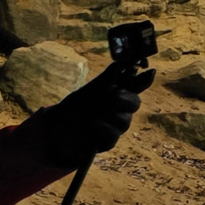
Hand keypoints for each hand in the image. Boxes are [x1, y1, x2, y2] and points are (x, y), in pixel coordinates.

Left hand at [25, 60, 151, 165]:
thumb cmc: (75, 106)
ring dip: (109, 116)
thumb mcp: (89, 90)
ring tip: (93, 114)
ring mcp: (116, 126)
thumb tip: (123, 62)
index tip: (148, 71)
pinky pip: (112, 136)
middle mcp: (120, 110)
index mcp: (119, 93)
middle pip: (135, 103)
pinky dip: (102, 130)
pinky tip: (92, 126)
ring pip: (125, 121)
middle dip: (124, 99)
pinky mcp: (108, 142)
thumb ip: (106, 78)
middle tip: (112, 96)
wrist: (55, 130)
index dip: (145, 79)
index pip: (138, 85)